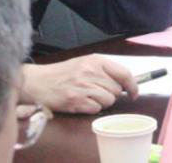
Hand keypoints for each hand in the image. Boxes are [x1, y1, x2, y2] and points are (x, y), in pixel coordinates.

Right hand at [22, 56, 137, 113]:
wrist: (37, 82)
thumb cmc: (63, 73)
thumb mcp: (85, 63)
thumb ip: (104, 70)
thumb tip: (126, 82)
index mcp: (96, 61)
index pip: (124, 73)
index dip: (133, 85)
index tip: (134, 93)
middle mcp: (91, 72)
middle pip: (117, 90)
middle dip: (111, 94)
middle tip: (97, 92)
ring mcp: (83, 87)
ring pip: (108, 101)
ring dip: (101, 102)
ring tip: (88, 96)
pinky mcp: (76, 101)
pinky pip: (96, 109)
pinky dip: (91, 108)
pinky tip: (81, 102)